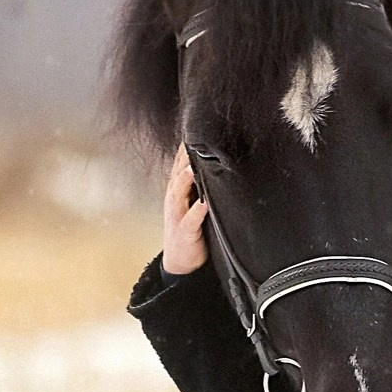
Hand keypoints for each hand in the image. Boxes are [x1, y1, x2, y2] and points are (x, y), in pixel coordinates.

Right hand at [161, 144, 209, 274]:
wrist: (181, 262)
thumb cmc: (190, 230)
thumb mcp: (194, 203)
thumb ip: (202, 185)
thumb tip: (216, 164)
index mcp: (179, 191)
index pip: (182, 163)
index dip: (187, 147)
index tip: (197, 128)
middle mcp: (175, 199)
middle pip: (179, 173)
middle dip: (185, 157)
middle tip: (195, 138)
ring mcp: (178, 215)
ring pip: (180, 192)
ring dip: (186, 179)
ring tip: (194, 167)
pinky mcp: (186, 231)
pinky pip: (191, 219)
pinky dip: (196, 211)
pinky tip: (203, 203)